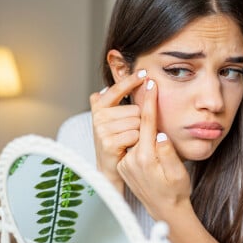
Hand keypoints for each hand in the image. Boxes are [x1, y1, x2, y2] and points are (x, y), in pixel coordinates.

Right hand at [89, 70, 146, 192]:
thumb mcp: (114, 119)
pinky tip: (129, 147)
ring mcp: (102, 130)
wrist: (110, 170)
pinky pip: (135, 134)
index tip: (144, 73)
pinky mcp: (108, 143)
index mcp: (99, 107)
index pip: (117, 89)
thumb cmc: (117, 142)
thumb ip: (116, 100)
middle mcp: (98, 116)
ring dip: (139, 132)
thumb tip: (116, 79)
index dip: (130, 81)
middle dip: (139, 120)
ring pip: (136, 122)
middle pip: (134, 109)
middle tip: (130, 133)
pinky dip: (137, 142)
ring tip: (130, 141)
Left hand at [117, 78, 190, 220]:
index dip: (149, 101)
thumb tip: (160, 134)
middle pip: (136, 125)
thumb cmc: (177, 191)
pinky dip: (135, 133)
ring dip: (138, 118)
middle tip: (145, 83)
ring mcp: (125, 163)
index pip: (146, 123)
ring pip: (133, 133)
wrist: (166, 210)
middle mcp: (131, 160)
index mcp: (146, 159)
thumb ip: (168, 153)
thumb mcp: (178, 173)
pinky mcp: (123, 165)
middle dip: (141, 105)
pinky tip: (141, 124)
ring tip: (143, 99)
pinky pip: (131, 143)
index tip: (150, 84)